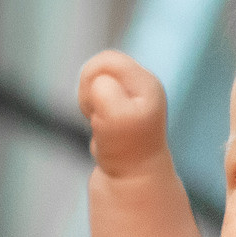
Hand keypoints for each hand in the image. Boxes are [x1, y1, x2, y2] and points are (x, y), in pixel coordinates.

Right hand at [76, 50, 168, 172]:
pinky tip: (104, 123)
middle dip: (88, 89)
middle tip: (100, 115)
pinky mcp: (121, 102)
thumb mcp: (117, 119)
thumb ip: (107, 94)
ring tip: (103, 120)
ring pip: (91, 79)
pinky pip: (92, 91)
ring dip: (89, 100)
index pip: (106, 60)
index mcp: (147, 82)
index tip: (102, 109)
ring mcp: (132, 92)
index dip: (94, 82)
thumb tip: (100, 84)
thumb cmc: (126, 149)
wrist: (134, 176)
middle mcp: (143, 83)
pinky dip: (90, 107)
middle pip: (97, 65)